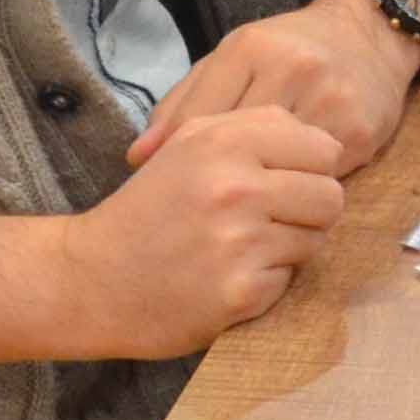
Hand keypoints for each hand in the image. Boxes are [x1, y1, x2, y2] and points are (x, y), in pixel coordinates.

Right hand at [56, 108, 349, 358]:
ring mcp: (239, 241)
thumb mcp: (190, 144)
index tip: (289, 183)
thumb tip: (326, 140)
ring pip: (314, 240)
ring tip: (244, 248)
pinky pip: (288, 282)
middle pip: (330, 196)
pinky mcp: (239, 291)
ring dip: (289, 249)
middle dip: (309, 212)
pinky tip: (227, 278)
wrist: (89, 280)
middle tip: (273, 222)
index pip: (323, 148)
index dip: (312, 168)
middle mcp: (236, 185)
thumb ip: (255, 128)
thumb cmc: (147, 209)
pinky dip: (264, 284)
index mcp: (225, 141)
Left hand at [129, 0, 418, 176]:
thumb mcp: (233, 60)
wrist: (371, 35)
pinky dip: (296, 188)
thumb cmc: (289, 50)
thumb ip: (183, 104)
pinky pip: (315, 177)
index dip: (178, 160)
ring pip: (279, 168)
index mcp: (251, 48)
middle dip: (218, 180)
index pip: (199, 119)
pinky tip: (285, 190)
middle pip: (238, 147)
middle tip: (205, 204)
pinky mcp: (360, 131)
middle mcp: (293, 68)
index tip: (171, 185)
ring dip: (259, 189)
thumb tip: (136, 158)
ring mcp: (330, 100)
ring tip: (243, 202)